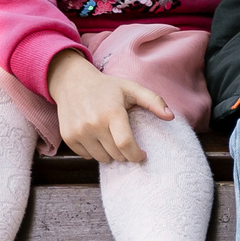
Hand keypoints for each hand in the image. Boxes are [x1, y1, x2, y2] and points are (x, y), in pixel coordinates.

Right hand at [46, 51, 171, 163]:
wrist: (72, 82)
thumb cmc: (107, 87)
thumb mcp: (131, 89)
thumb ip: (153, 101)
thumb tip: (171, 117)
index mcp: (112, 112)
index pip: (126, 144)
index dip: (136, 155)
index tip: (142, 155)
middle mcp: (93, 124)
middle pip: (116, 154)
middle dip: (125, 153)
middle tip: (126, 142)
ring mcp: (78, 132)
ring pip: (102, 158)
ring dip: (110, 153)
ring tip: (111, 137)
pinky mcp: (68, 137)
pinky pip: (87, 156)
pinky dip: (94, 151)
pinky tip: (96, 137)